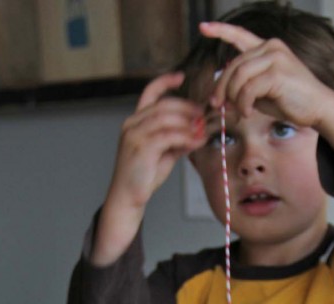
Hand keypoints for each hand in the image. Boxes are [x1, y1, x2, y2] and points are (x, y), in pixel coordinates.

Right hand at [92, 72, 205, 264]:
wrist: (128, 197)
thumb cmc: (144, 176)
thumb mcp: (165, 154)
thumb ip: (179, 140)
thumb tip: (199, 131)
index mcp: (136, 121)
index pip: (149, 93)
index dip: (164, 82)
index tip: (181, 76)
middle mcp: (132, 123)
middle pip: (164, 105)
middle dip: (188, 108)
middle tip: (205, 115)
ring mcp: (134, 134)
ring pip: (167, 118)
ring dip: (188, 123)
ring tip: (203, 129)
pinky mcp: (141, 147)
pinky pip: (168, 135)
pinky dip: (185, 137)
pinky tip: (196, 140)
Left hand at [200, 21, 332, 128]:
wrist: (318, 107)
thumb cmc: (291, 101)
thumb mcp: (263, 91)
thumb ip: (245, 86)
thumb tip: (222, 95)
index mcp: (267, 48)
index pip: (240, 35)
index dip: (220, 31)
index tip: (203, 28)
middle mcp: (271, 47)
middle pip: (234, 65)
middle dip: (222, 87)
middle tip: (218, 105)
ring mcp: (275, 58)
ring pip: (239, 77)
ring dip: (234, 98)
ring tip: (240, 112)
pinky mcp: (277, 73)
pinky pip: (248, 89)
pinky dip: (244, 104)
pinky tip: (248, 112)